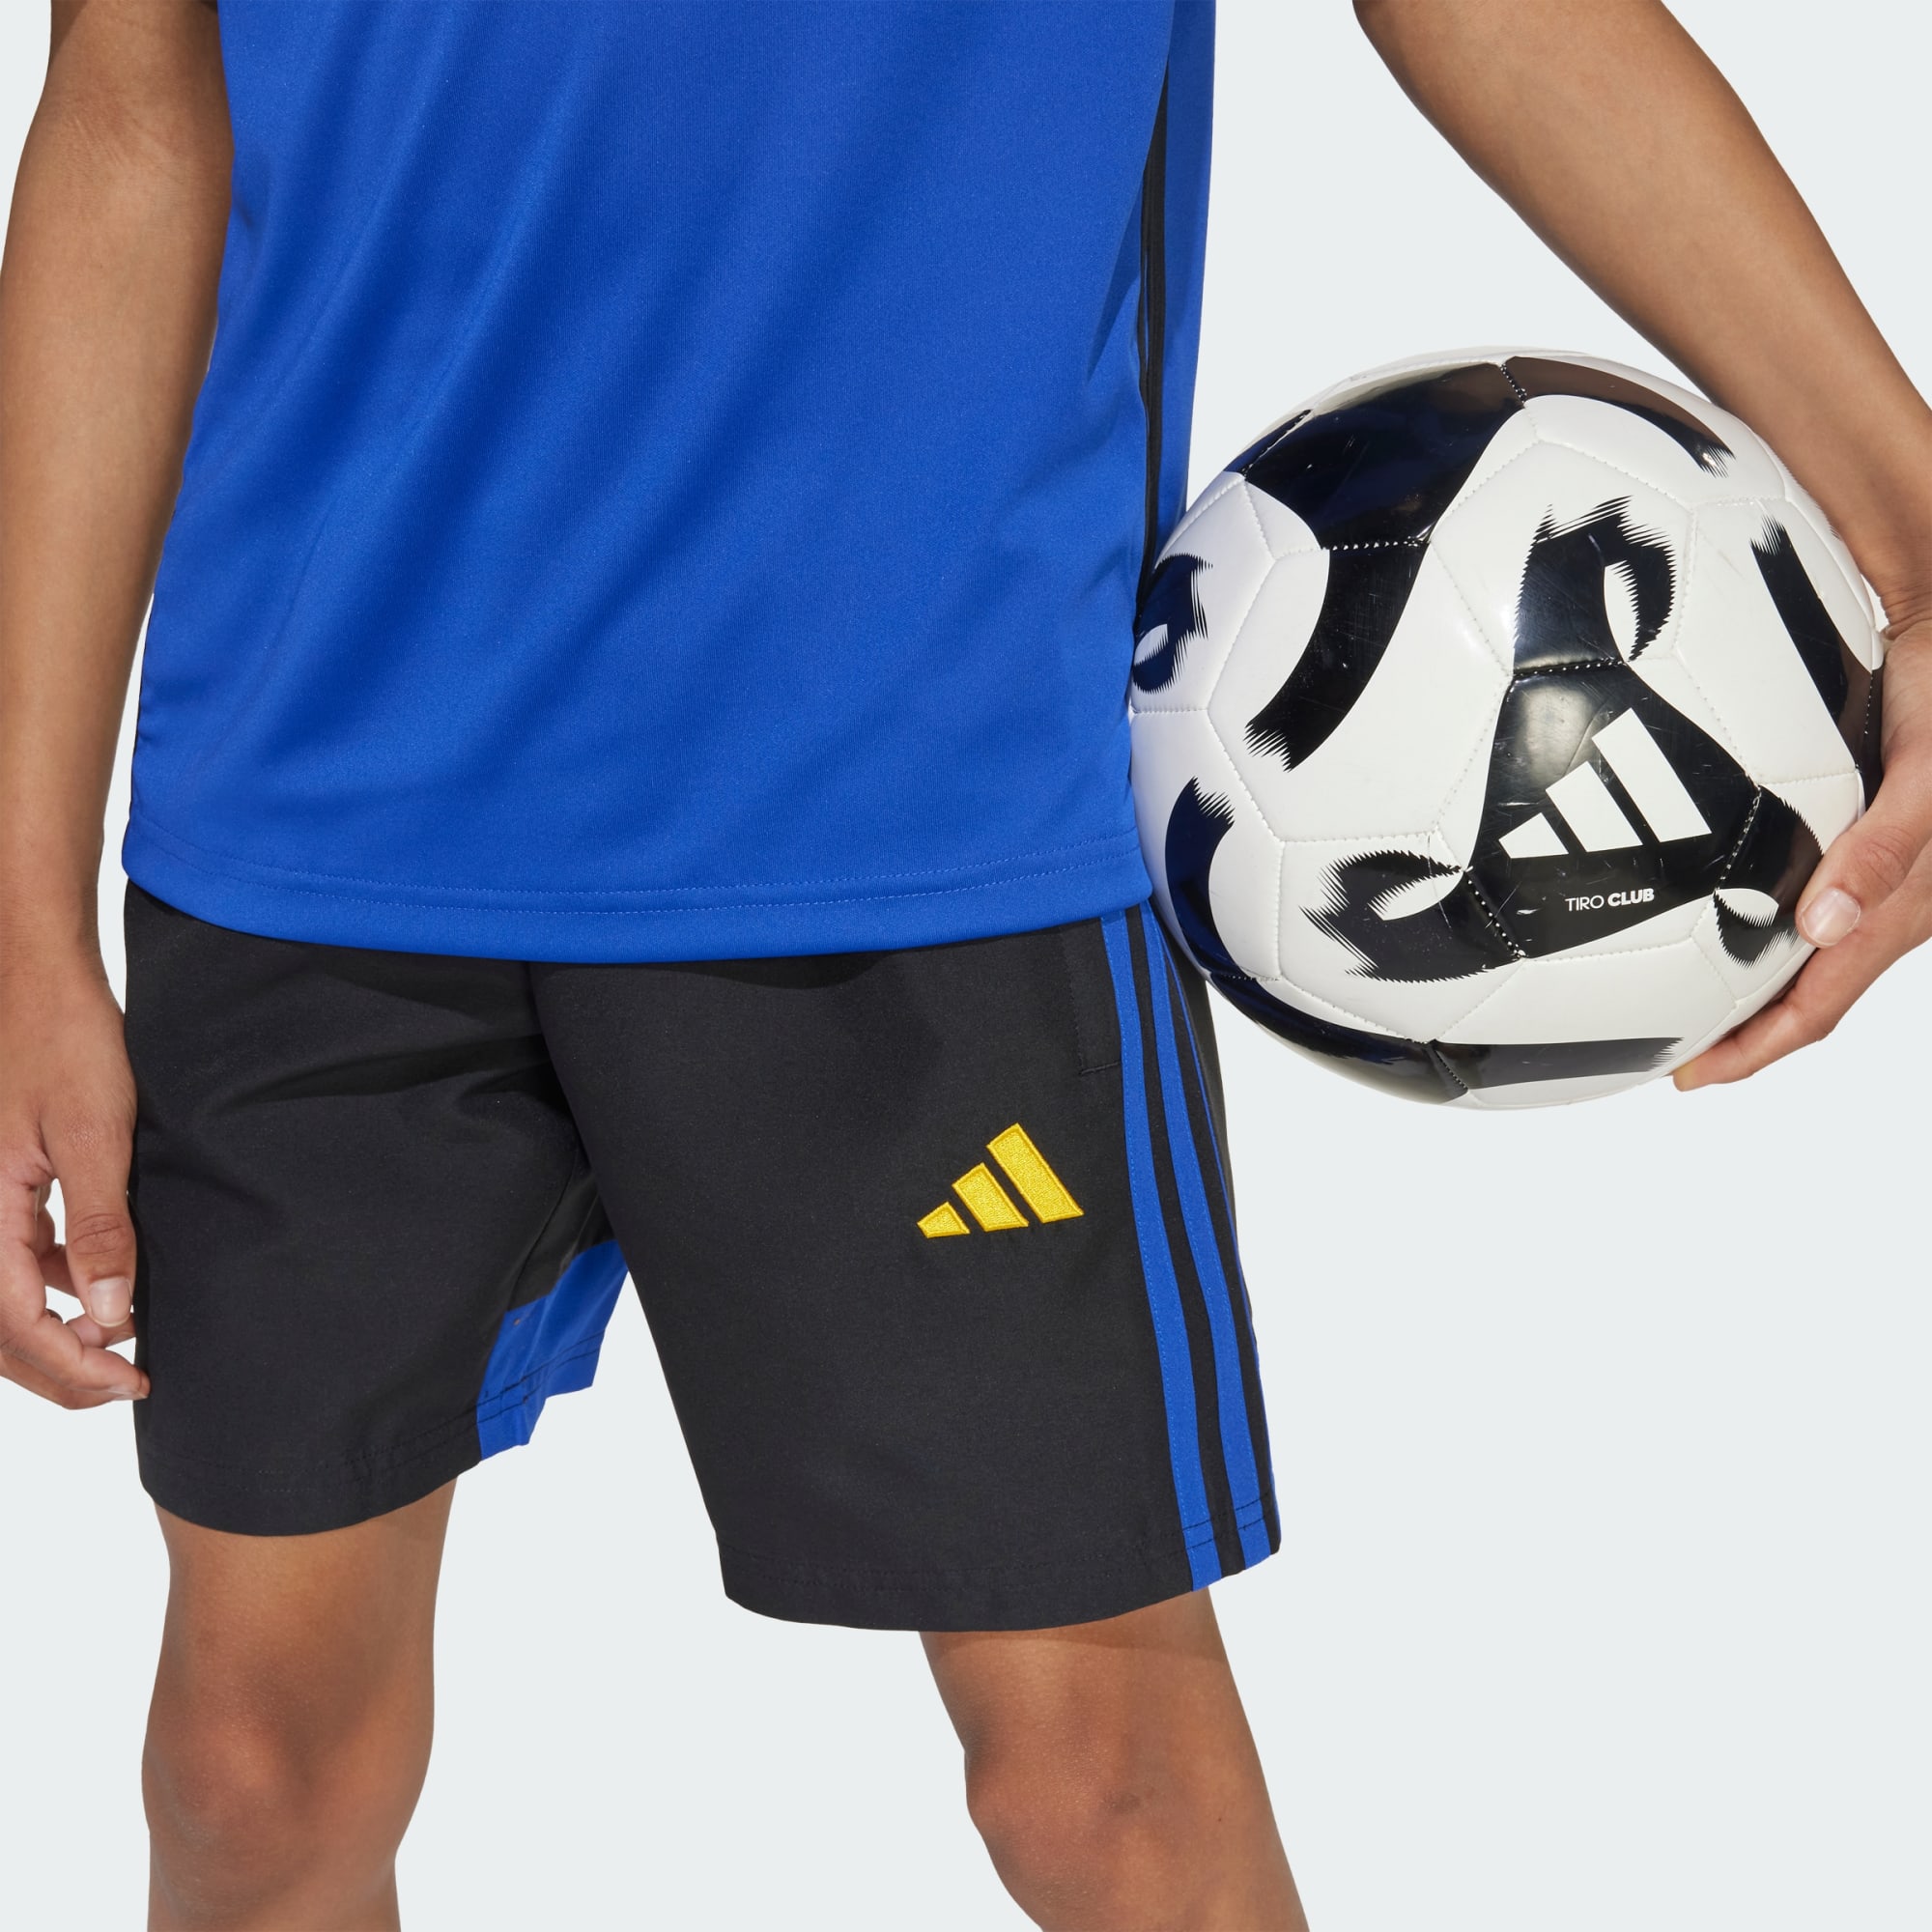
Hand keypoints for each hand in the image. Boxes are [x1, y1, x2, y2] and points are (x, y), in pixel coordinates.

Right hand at [0, 956, 146, 1404]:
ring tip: (120, 1344)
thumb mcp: (94, 1135)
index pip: (15, 1324)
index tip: (128, 1383)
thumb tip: (111, 1313)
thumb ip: (101, 1227)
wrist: (39, 979)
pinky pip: (16, 1259)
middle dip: (60, 1366)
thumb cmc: (64, 1041)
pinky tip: (101, 1288)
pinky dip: (54, 1287)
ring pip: (6, 1297)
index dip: (72, 1366)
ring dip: (56, 1331)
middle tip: (126, 1384)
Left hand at [1676, 617, 1931, 1088]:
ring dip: (1752, 988)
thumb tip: (1823, 928)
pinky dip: (1763, 931)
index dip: (1757, 1051)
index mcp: (1903, 909)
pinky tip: (1719, 915)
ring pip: (1809, 957)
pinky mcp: (1865, 845)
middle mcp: (1890, 907)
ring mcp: (1880, 881)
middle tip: (1671, 1052)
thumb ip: (1881, 850)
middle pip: (1810, 996)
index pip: (1820, 1006)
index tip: (1691, 1076)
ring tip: (1683, 1001)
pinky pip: (1810, 905)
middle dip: (1745, 1036)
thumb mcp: (1925, 775)